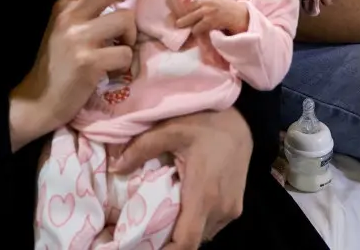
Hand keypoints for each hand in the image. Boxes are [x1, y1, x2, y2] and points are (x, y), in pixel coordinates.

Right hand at [11, 0, 169, 147]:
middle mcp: (70, 16)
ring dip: (132, 35)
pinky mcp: (88, 63)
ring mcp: (78, 39)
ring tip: (121, 50)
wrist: (37, 101)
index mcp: (65, 6)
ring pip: (125, 20)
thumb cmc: (57, 65)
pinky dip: (126, 62)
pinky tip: (113, 71)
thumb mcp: (64, 28)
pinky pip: (125, 53)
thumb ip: (86, 8)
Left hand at [113, 108, 250, 247]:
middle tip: (144, 230)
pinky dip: (195, 224)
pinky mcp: (236, 208)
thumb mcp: (170, 129)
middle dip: (168, 242)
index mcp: (203, 195)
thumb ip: (141, 148)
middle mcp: (220, 209)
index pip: (186, 242)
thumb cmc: (206, 123)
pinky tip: (181, 208)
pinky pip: (211, 227)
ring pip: (202, 236)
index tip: (143, 245)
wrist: (243, 121)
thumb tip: (116, 168)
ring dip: (182, 232)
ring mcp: (231, 210)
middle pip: (192, 241)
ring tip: (161, 218)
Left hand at [169, 0, 248, 35]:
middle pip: (188, 8)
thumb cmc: (227, 7)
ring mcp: (208, 10)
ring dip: (187, 24)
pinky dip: (196, 31)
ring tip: (183, 26)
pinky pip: (196, 27)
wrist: (240, 15)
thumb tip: (188, 1)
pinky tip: (197, 31)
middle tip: (177, 22)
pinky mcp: (210, 21)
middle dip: (182, 15)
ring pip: (190, 19)